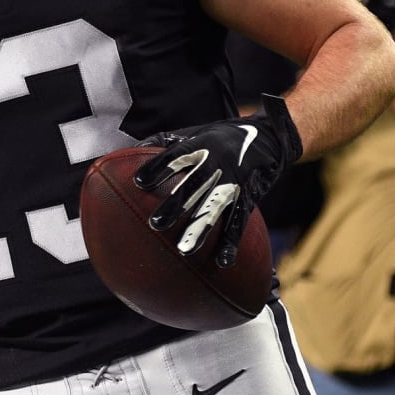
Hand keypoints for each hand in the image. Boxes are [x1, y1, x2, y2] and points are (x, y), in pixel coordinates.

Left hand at [133, 94, 301, 267]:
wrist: (267, 137)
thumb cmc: (218, 137)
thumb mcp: (191, 133)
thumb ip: (160, 142)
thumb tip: (126, 152)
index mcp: (198, 147)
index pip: (174, 157)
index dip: (156, 168)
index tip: (138, 182)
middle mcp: (215, 164)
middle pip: (192, 187)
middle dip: (174, 206)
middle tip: (154, 224)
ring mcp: (232, 183)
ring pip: (214, 209)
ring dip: (199, 229)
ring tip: (184, 250)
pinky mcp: (248, 198)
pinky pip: (239, 222)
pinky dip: (231, 242)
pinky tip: (222, 261)